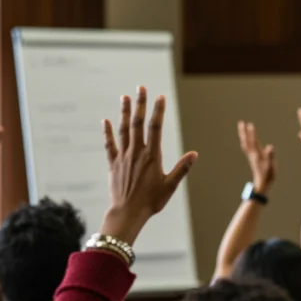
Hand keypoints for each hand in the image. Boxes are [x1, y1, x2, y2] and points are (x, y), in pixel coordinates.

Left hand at [100, 86, 197, 245]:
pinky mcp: (113, 164)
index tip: (160, 97)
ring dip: (124, 112)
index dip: (158, 111)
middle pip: (137, 123)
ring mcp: (123, 157)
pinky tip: (106, 120)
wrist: (127, 212)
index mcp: (152, 156)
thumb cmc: (151, 201)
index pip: (155, 128)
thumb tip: (195, 154)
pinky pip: (110, 144)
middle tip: (141, 88)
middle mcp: (136, 152)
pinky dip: (108, 132)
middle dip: (140, 104)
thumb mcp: (170, 186)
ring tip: (125, 97)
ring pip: (123, 129)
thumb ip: (182, 168)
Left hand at [237, 121, 274, 191]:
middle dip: (244, 132)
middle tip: (241, 122)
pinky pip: (247, 147)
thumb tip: (270, 147)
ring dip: (243, 135)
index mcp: (257, 155)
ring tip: (242, 128)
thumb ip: (270, 156)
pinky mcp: (252, 158)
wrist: (262, 183)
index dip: (252, 133)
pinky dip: (245, 141)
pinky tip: (246, 139)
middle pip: (246, 141)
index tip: (250, 124)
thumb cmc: (268, 175)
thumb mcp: (271, 166)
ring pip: (245, 143)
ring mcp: (251, 156)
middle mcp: (252, 154)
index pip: (253, 142)